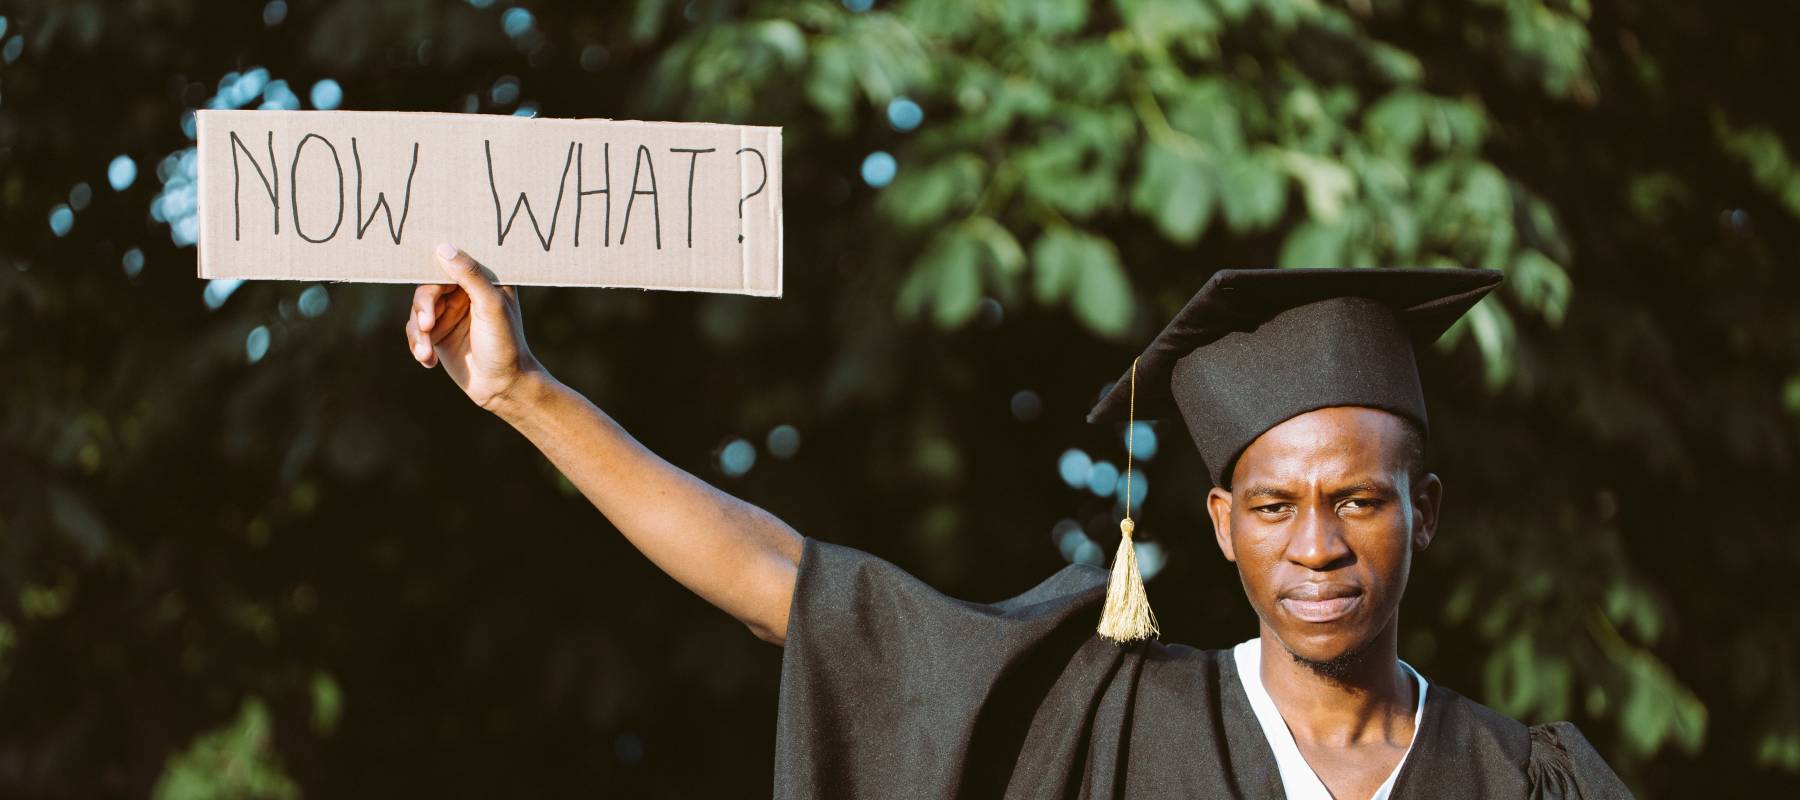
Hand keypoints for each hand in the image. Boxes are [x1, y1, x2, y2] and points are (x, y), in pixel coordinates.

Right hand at [404, 243, 545, 412]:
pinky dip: (418, 345)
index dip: (433, 266)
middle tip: (427, 326)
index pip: (451, 263)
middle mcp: (464, 293)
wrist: (503, 386)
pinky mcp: (438, 335)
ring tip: (426, 353)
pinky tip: (428, 361)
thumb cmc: (505, 343)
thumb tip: (444, 248)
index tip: (415, 267)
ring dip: (418, 333)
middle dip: (423, 307)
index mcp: (483, 280)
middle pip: (428, 287)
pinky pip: (415, 332)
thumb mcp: (491, 305)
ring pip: (417, 311)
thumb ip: (470, 276)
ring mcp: (449, 313)